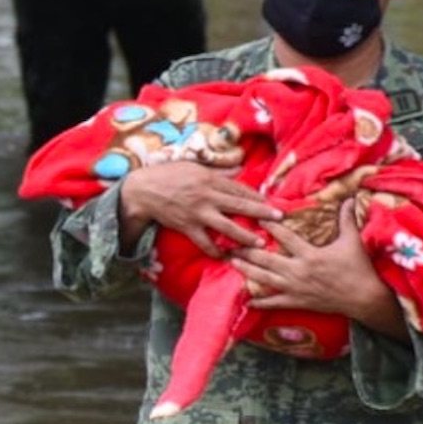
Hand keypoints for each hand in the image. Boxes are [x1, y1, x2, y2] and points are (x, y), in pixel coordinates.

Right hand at [119, 162, 283, 256]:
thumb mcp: (194, 166)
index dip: (257, 196)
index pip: (239, 188)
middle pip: (240, 205)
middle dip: (261, 212)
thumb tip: (238, 169)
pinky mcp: (187, 227)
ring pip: (226, 226)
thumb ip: (217, 171)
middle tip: (279, 218)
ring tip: (258, 243)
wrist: (143, 191)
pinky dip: (214, 250)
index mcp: (210, 180)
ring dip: (244, 236)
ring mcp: (198, 213)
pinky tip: (225, 256)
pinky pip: (204, 242)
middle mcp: (207, 197)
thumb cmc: (168, 175)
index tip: (271, 202)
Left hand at [232, 199, 400, 328]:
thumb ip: (347, 219)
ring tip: (231, 262)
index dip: (270, 226)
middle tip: (230, 243)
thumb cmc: (358, 268)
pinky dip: (259, 303)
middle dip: (247, 251)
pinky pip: (274, 303)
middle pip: (266, 259)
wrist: (364, 298)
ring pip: (264, 279)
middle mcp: (298, 271)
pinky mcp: (296, 302)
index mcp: (310, 255)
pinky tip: (246, 301)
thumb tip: (350, 197)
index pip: (285, 237)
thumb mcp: (352, 241)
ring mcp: (295, 288)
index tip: (255, 216)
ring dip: (246, 270)